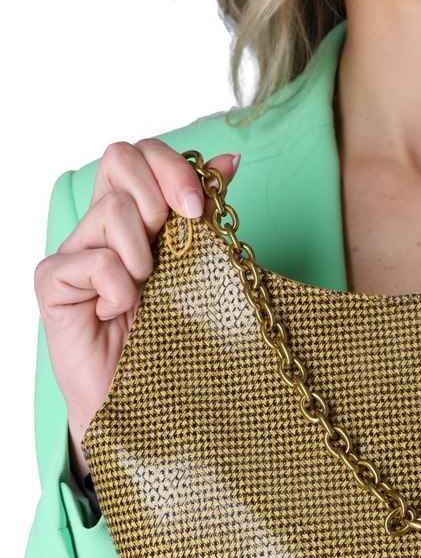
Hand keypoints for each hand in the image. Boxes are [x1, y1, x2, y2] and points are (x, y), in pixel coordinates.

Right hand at [35, 140, 240, 484]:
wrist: (145, 405)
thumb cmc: (172, 340)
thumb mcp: (198, 268)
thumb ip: (204, 215)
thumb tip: (230, 160)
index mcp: (136, 216)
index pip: (142, 153)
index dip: (174, 167)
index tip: (200, 209)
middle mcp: (101, 227)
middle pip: (120, 156)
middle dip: (161, 193)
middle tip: (174, 243)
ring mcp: (73, 252)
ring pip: (113, 208)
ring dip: (144, 254)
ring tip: (146, 294)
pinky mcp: (53, 283)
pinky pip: (93, 261)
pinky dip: (119, 289)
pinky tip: (119, 315)